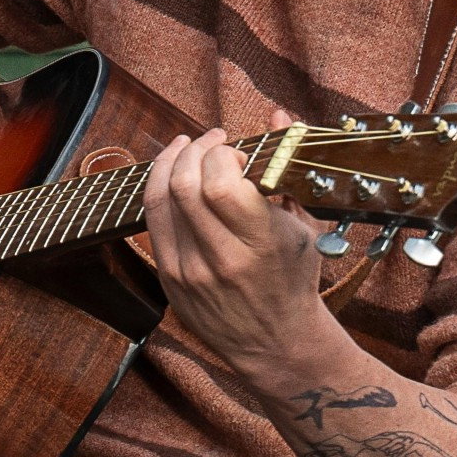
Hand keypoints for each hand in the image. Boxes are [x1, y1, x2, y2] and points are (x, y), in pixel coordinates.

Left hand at [137, 124, 335, 386]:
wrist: (275, 342)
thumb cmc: (294, 278)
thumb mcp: (304, 225)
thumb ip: (286, 168)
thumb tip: (278, 114)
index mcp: (259, 244)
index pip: (220, 183)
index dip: (222, 154)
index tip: (236, 151)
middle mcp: (218, 259)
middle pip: (185, 185)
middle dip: (195, 149)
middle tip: (211, 140)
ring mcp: (187, 271)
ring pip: (160, 199)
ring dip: (171, 161)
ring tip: (187, 146)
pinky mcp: (168, 278)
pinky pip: (152, 221)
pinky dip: (159, 189)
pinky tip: (172, 175)